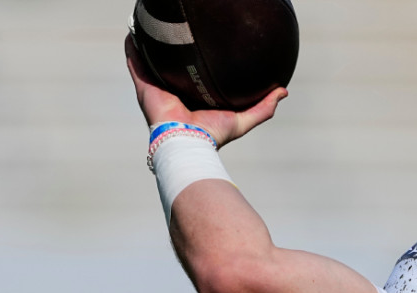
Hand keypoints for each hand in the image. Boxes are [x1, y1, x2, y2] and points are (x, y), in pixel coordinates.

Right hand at [124, 34, 285, 146]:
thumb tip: (283, 91)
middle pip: (172, 67)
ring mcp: (157, 88)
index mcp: (194, 98)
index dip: (196, 64)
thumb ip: (263, 107)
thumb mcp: (243, 119)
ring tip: (152, 28)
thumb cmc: (213, 134)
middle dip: (173, 52)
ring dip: (151, 46)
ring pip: (152, 62)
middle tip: (178, 33)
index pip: (194, 77)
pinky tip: (133, 33)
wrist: (187, 142)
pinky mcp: (144, 86)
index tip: (204, 49)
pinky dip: (133, 48)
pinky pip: (136, 62)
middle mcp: (174, 92)